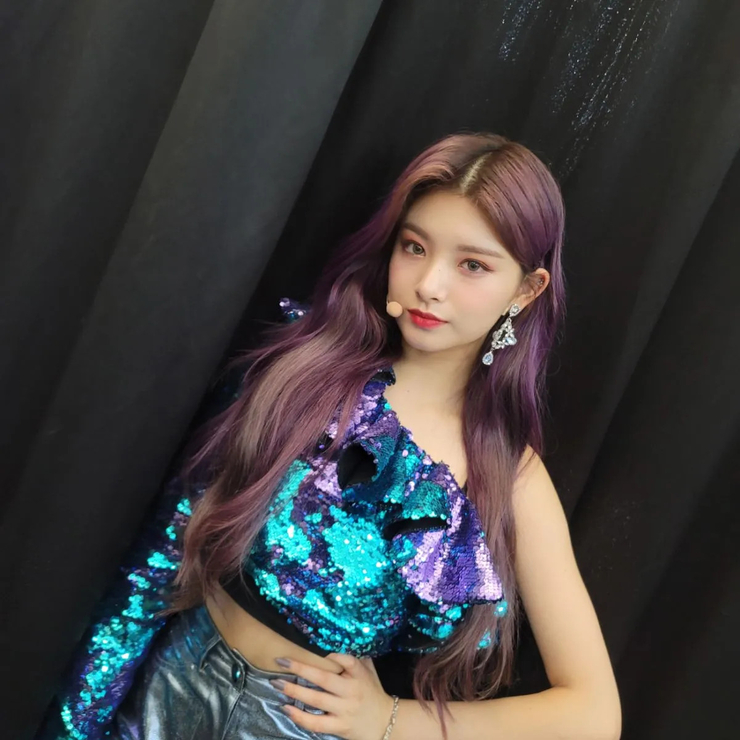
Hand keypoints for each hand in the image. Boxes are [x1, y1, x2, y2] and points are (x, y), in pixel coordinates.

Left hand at [271, 653, 394, 739]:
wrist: (386, 724)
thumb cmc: (373, 693)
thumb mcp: (369, 671)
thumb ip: (353, 659)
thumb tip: (332, 646)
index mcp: (360, 675)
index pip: (346, 660)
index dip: (330, 655)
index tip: (311, 650)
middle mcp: (351, 691)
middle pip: (323, 678)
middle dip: (300, 669)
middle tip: (281, 661)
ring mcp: (344, 710)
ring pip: (316, 700)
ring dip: (294, 691)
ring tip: (276, 683)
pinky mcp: (339, 727)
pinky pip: (316, 723)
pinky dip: (300, 716)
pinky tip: (287, 708)